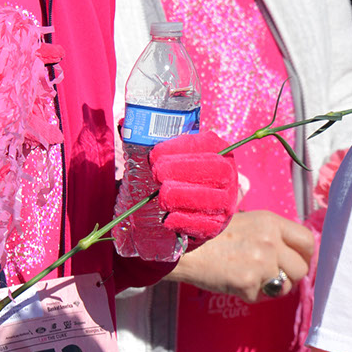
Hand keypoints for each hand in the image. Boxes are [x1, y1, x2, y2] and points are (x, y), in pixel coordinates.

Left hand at [149, 130, 239, 244]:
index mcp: (220, 150)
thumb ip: (152, 140)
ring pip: (213, 199)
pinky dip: (184, 221)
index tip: (155, 154)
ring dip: (182, 196)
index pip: (208, 144)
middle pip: (216, 170)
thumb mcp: (173, 154)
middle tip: (157, 174)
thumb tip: (122, 125)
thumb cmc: (179, 173)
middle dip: (183, 170)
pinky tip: (167, 218)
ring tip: (161, 196)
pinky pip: (206, 225)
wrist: (194, 206)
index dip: (181, 147)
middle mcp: (229, 175)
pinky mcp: (217, 225)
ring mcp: (226, 202)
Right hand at [168, 209, 314, 302]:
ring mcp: (260, 264)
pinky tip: (236, 284)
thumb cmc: (208, 230)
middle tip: (275, 276)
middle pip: (301, 269)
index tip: (295, 261)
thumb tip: (267, 217)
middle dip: (290, 276)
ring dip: (273, 288)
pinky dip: (251, 295)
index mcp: (271, 222)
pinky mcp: (247, 283)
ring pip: (284, 287)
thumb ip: (262, 222)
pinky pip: (261, 298)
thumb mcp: (239, 214)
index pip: (307, 241)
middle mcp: (270, 241)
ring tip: (255, 280)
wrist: (180, 245)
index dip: (304, 255)